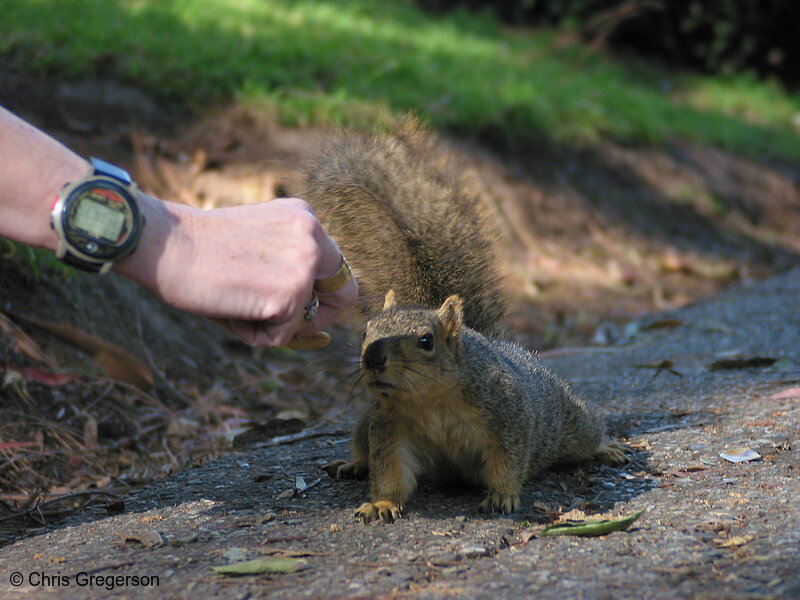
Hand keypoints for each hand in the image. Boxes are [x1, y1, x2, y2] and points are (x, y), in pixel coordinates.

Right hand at [116, 195, 357, 346]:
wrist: (162, 243)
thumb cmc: (199, 251)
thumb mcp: (256, 251)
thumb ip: (288, 275)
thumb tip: (318, 330)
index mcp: (303, 217)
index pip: (337, 266)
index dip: (323, 295)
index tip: (302, 310)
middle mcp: (312, 235)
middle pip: (344, 294)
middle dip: (316, 317)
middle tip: (282, 323)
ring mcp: (304, 264)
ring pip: (305, 319)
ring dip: (272, 324)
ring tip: (234, 303)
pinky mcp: (290, 294)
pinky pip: (281, 336)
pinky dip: (254, 334)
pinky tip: (228, 309)